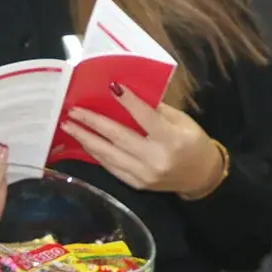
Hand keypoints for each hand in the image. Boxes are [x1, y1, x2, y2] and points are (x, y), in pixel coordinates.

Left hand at [60, 82, 222, 196]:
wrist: (202, 178)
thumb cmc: (193, 143)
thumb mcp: (182, 122)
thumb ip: (156, 110)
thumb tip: (126, 95)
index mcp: (171, 140)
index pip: (145, 117)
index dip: (127, 101)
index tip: (110, 86)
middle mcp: (156, 159)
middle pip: (118, 137)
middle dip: (92, 122)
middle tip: (72, 110)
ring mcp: (144, 175)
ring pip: (108, 154)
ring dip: (86, 139)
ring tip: (69, 126)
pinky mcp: (136, 184)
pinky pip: (111, 167)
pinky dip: (95, 153)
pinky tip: (84, 142)